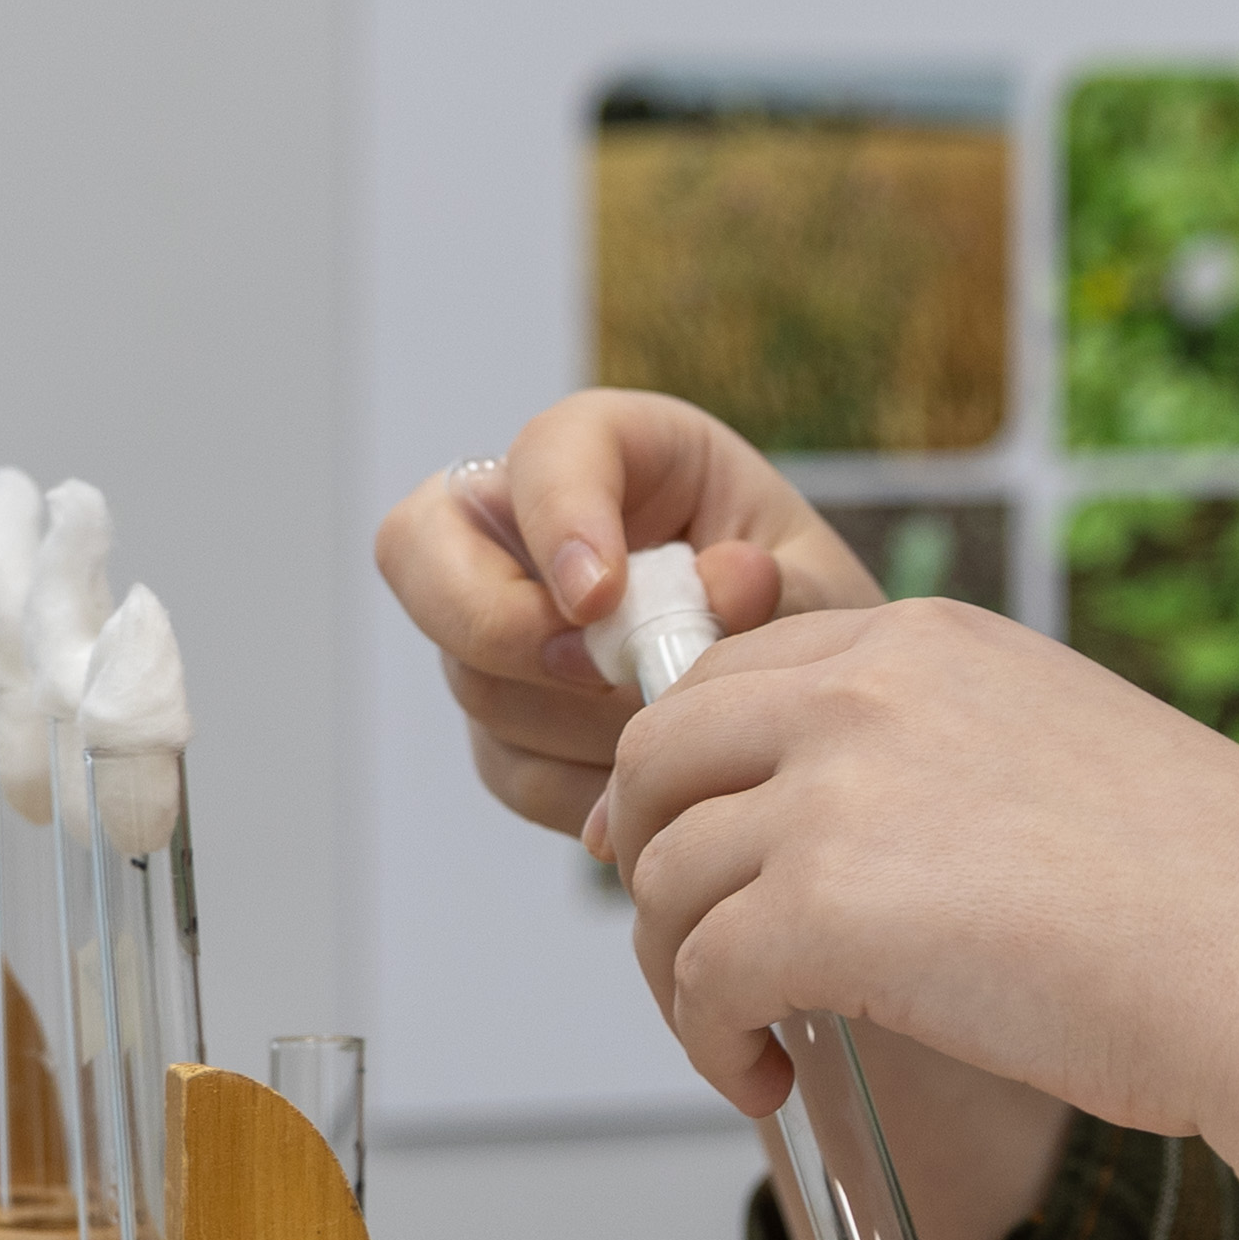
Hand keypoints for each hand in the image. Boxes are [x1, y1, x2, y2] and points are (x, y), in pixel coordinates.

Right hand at [372, 391, 875, 842]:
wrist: (812, 702)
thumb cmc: (807, 611)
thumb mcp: (818, 587)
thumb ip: (776, 591)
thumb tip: (710, 603)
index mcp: (618, 452)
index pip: (542, 451)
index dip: (553, 516)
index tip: (600, 595)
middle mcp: (527, 526)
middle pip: (419, 550)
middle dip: (499, 627)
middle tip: (601, 674)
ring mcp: (498, 624)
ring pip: (473, 677)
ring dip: (576, 724)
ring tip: (679, 735)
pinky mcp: (505, 718)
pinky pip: (509, 765)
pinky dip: (583, 788)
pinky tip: (656, 786)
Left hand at [602, 592, 1238, 1144]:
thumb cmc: (1216, 897)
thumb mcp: (1066, 757)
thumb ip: (946, 759)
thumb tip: (854, 839)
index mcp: (932, 641)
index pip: (735, 676)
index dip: (696, 776)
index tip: (707, 853)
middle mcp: (868, 689)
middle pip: (658, 757)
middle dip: (654, 860)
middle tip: (700, 952)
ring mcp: (839, 794)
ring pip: (661, 877)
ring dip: (681, 969)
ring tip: (750, 1035)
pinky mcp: (827, 912)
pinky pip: (698, 976)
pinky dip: (707, 1041)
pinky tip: (767, 1078)